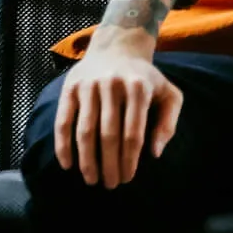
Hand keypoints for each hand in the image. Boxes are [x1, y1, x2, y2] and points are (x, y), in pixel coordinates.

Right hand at [54, 36, 182, 187]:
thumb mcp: (169, 94)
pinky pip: (63, 122)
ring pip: (85, 131)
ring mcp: (89, 86)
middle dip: (109, 164)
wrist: (117, 48)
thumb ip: (168, 123)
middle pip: (109, 135)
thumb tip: (155, 153)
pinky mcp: (70, 88)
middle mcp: (112, 86)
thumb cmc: (146, 79)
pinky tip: (68, 165)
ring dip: (87, 160)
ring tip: (91, 180)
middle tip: (110, 185)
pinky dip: (63, 145)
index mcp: (139, 88)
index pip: (133, 133)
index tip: (127, 178)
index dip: (129, 159)